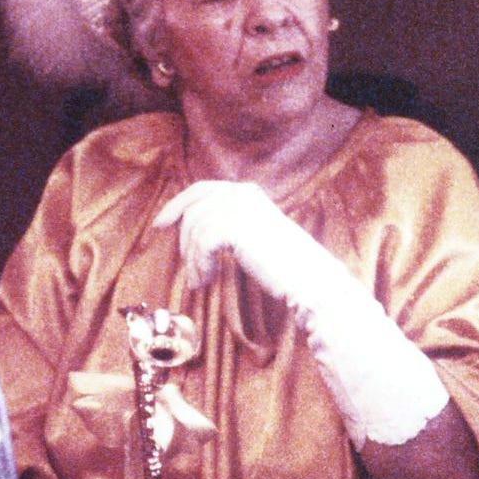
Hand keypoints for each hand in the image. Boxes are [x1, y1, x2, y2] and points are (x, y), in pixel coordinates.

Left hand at [156, 180, 448, 448]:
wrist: (317, 290)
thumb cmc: (292, 277)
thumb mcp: (259, 247)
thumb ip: (236, 233)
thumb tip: (204, 235)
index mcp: (252, 195)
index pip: (204, 189)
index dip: (179, 203)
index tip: (161, 223)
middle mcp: (246, 195)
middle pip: (195, 203)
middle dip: (183, 232)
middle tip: (186, 265)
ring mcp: (242, 210)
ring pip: (196, 226)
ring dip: (193, 256)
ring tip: (201, 282)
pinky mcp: (239, 229)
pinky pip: (202, 241)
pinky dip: (198, 264)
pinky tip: (205, 282)